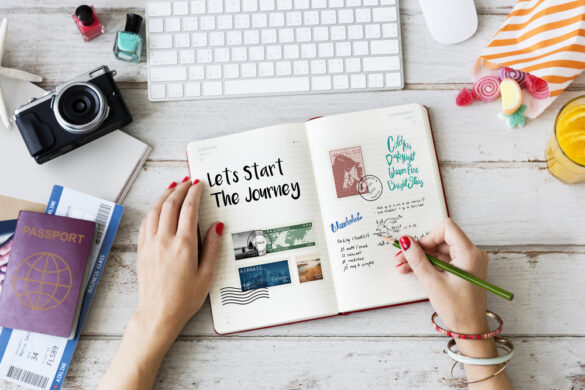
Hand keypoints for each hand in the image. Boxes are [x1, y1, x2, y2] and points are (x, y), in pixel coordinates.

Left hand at [135, 177, 222, 340]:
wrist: (158, 315)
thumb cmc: (184, 299)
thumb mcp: (207, 275)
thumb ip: (213, 247)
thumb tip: (217, 226)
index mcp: (184, 245)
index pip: (189, 209)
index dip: (194, 193)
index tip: (199, 184)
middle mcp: (165, 241)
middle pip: (170, 204)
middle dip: (180, 189)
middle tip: (188, 181)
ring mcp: (151, 244)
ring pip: (155, 210)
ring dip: (165, 195)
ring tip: (173, 187)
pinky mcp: (142, 250)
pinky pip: (146, 222)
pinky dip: (153, 209)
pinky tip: (158, 207)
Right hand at [394, 218, 488, 333]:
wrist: (470, 329)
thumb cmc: (457, 308)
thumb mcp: (432, 282)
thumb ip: (417, 259)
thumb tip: (406, 241)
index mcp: (469, 254)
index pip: (447, 228)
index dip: (428, 236)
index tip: (415, 249)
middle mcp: (472, 254)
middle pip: (442, 239)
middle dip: (421, 248)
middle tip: (402, 258)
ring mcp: (469, 262)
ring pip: (441, 250)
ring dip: (422, 257)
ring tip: (404, 267)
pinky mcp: (464, 269)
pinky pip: (444, 260)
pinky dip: (430, 264)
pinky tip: (415, 271)